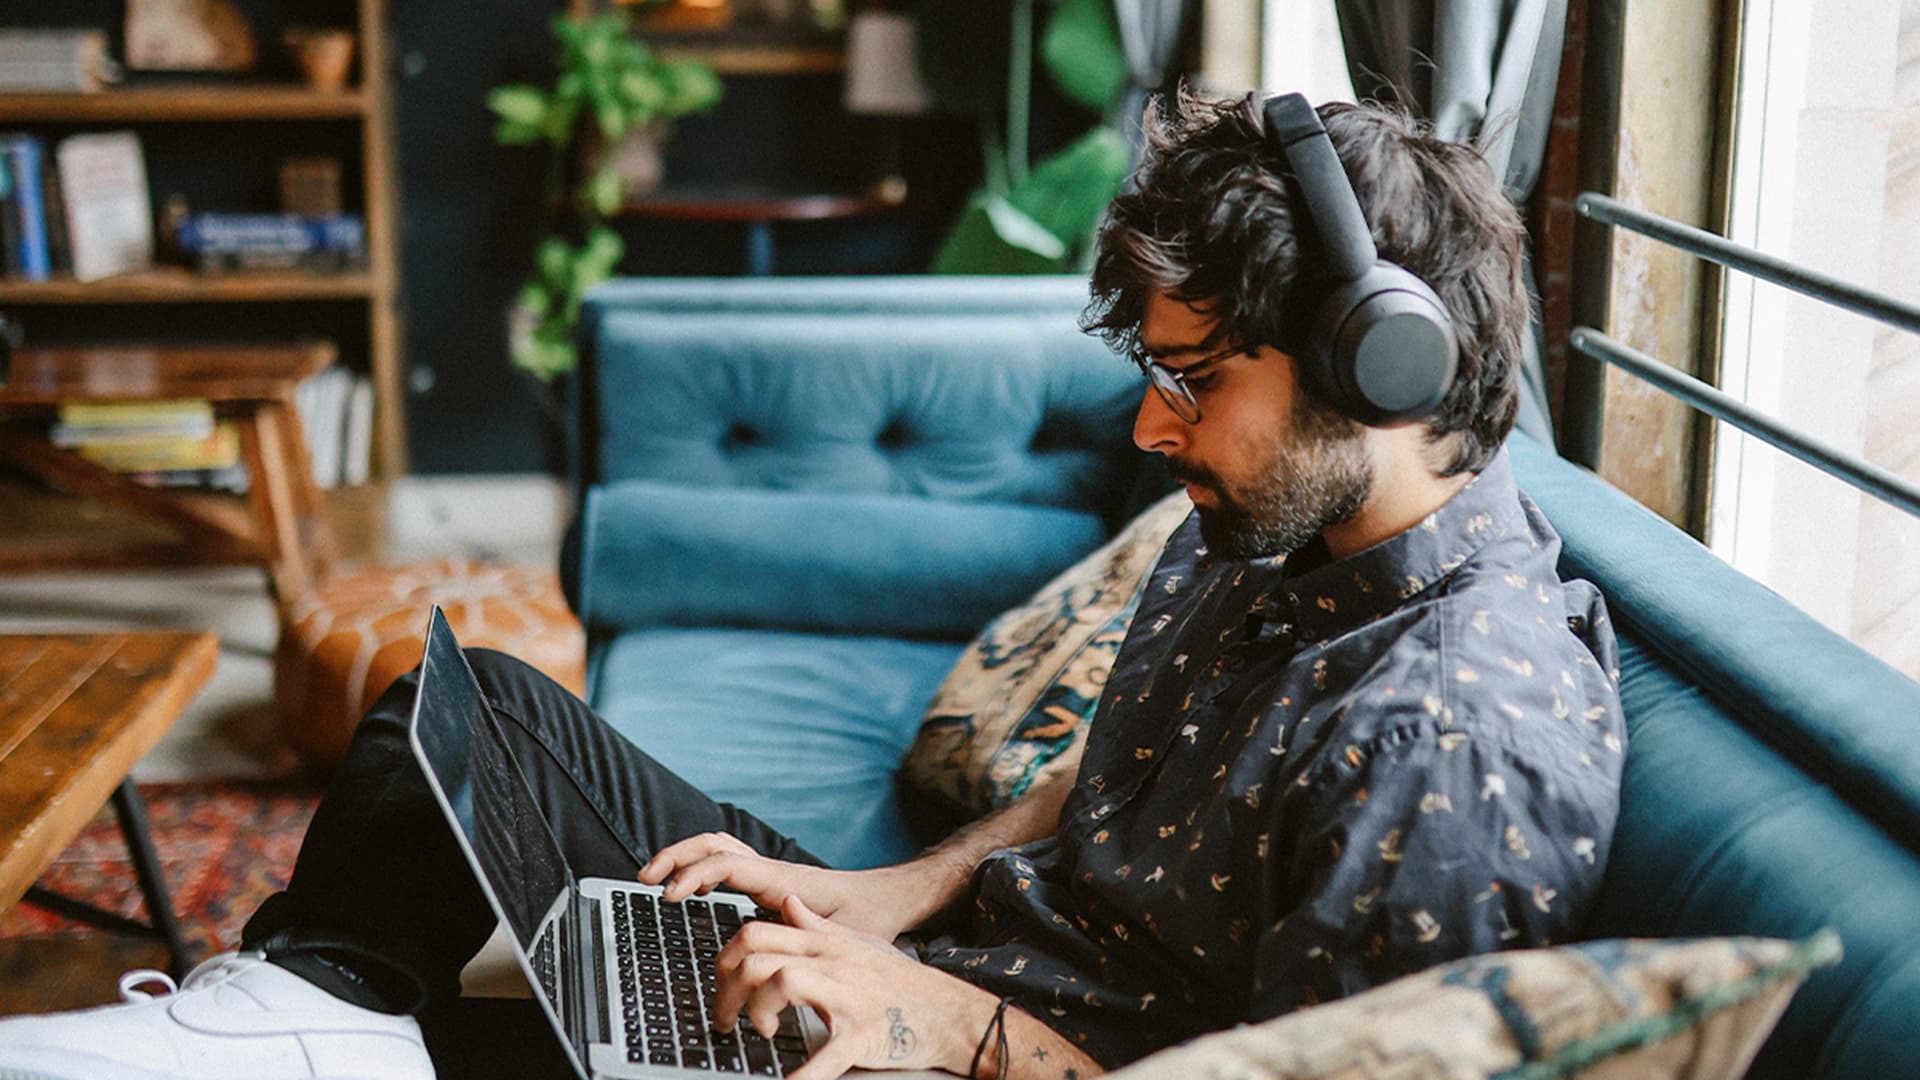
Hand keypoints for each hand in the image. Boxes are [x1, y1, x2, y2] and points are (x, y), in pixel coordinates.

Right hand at [638, 832, 930, 940]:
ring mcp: (770, 872)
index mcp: (782, 881)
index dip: (693, 875)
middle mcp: (772, 871)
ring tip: (654, 879)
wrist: (888, 901)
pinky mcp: (770, 881)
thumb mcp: (844, 935)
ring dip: (685, 857)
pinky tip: (693, 887)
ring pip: (719, 847)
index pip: (727, 863)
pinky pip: (728, 862)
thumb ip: (809, 933)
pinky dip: (702, 866)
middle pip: (715, 843)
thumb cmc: (869, 919)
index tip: (669, 895)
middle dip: (677, 855)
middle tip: (646, 879)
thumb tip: (767, 928)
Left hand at [714, 896, 988, 1079]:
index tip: (722, 986)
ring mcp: (848, 997)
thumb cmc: (903, 982)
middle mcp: (832, 963)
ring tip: (760, 1033)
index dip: (725, 959)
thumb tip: (785, 903)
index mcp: (825, 944)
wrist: (950, 1011)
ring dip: (757, 1013)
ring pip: (782, 984)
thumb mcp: (858, 942)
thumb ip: (817, 925)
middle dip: (728, 991)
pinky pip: (828, 1053)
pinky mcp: (864, 1035)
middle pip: (758, 957)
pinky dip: (806, 1075)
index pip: (756, 932)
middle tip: (726, 1019)